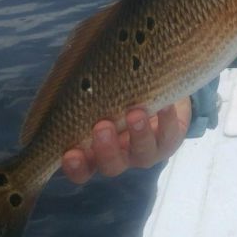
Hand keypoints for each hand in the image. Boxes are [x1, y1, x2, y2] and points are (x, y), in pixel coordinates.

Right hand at [61, 96, 191, 183]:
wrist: (158, 83)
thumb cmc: (118, 87)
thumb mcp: (99, 86)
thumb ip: (82, 84)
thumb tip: (67, 69)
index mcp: (96, 149)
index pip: (81, 168)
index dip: (75, 166)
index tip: (69, 152)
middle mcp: (120, 155)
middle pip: (111, 166)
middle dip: (106, 148)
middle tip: (102, 126)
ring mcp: (146, 151)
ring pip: (142, 154)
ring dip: (138, 135)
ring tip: (135, 113)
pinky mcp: (170, 141)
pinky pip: (170, 135)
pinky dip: (167, 120)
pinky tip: (164, 105)